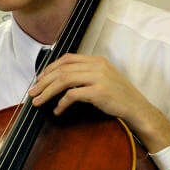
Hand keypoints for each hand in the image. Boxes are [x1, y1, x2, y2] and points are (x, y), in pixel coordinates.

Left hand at [28, 53, 169, 152]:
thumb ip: (87, 74)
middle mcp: (97, 66)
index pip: (68, 58)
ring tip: (38, 101)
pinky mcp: (99, 92)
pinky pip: (72, 95)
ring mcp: (99, 78)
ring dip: (47, 91)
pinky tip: (57, 110)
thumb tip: (63, 80)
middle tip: (33, 92)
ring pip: (64, 80)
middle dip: (43, 81)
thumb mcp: (105, 78)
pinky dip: (61, 103)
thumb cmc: (119, 97)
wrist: (137, 108)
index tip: (40, 79)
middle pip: (62, 69)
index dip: (50, 68)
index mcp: (97, 60)